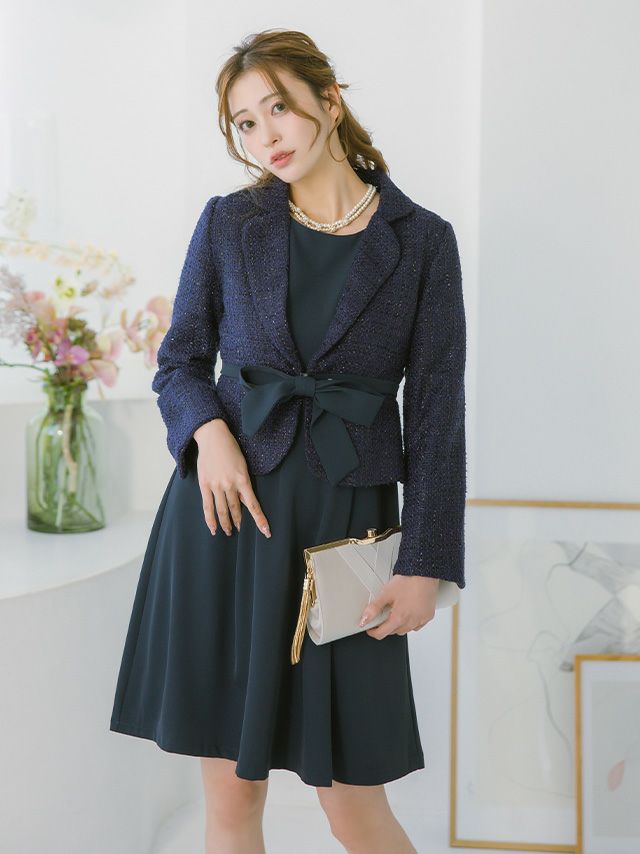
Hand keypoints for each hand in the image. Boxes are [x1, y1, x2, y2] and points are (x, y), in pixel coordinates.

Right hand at [193, 419, 271, 538]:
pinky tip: (213, 528)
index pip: (253, 505)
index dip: (260, 519)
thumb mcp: (243, 465)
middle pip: (235, 509)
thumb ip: (243, 484)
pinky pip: (207, 506)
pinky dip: (210, 519)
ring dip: (226, 523)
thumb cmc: (231, 448)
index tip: (266, 531)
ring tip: (228, 532)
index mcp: (243, 479)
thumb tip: (242, 501)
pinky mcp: (205, 484)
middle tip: (239, 530)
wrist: (213, 437)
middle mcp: (230, 484)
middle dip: (238, 522)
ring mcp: (216, 485)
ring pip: (222, 510)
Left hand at [358, 576, 439, 638]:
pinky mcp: (428, 616)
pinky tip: (408, 613)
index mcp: (399, 618)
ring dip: (398, 626)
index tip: (371, 629)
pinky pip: (417, 626)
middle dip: (386, 627)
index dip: (373, 632)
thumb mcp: (386, 593)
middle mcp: (411, 622)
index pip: (383, 634)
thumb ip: (374, 608)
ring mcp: (421, 620)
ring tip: (396, 613)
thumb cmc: (408, 581)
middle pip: (394, 632)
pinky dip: (411, 623)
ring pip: (406, 630)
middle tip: (383, 617)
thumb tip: (364, 619)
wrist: (424, 573)